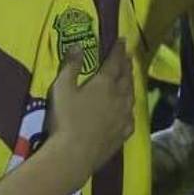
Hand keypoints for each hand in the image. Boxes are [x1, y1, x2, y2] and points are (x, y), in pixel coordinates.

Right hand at [47, 39, 133, 179]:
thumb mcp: (62, 88)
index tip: (123, 40)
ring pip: (131, 95)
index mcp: (104, 83)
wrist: (74, 154)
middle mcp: (119, 96)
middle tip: (128, 56)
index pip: (114, 62)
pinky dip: (130, 108)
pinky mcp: (124, 133)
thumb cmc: (66, 118)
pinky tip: (128, 110)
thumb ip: (71, 66)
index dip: (118, 50)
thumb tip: (77, 46)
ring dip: (131, 83)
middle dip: (126, 64)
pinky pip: (131, 116)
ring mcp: (124, 116)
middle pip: (126, 76)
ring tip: (130, 77)